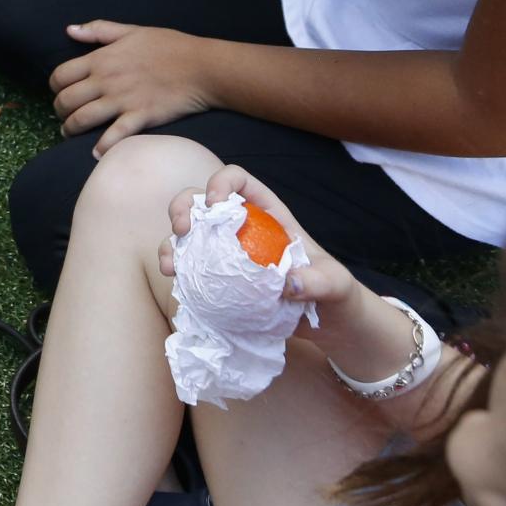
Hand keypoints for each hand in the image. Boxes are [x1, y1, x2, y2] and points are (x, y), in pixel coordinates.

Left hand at [47, 20, 215, 155]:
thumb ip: (98, 31)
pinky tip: (96, 153)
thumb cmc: (169, 46)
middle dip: (59, 111)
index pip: (61, 75)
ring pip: (82, 119)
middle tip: (63, 116)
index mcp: (102, 58)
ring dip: (70, 129)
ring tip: (70, 133)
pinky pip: (114, 136)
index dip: (54, 87)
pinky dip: (102, 147)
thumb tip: (70, 30)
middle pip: (66, 100)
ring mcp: (122, 100)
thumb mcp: (131, 31)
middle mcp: (107, 80)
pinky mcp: (140, 117)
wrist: (202, 67)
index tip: (59, 92)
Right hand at [157, 165, 365, 319]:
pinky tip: (174, 280)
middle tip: (181, 229)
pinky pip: (191, 266)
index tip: (215, 205)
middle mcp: (242, 227)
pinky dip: (177, 268)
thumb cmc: (334, 293)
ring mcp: (226, 253)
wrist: (328, 324)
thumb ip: (318, 282)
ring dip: (172, 242)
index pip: (239, 181)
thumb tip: (288, 284)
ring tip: (170, 264)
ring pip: (189, 233)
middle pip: (202, 201)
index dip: (222, 183)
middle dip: (183, 206)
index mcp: (268, 214)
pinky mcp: (219, 279)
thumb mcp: (335, 285)